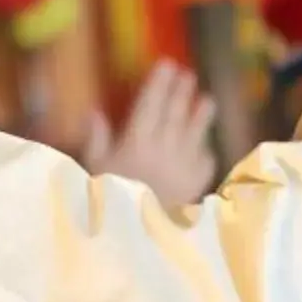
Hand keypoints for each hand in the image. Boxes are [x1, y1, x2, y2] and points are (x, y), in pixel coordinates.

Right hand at [84, 61, 218, 203]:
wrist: (141, 236)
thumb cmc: (110, 201)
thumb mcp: (93, 171)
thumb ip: (96, 141)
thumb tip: (93, 112)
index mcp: (136, 141)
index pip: (150, 104)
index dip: (159, 83)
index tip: (167, 65)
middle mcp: (164, 147)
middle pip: (175, 113)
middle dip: (181, 92)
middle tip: (188, 75)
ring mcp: (184, 165)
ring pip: (195, 133)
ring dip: (201, 115)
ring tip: (208, 100)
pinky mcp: (197, 184)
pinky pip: (204, 162)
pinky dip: (204, 151)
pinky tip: (204, 146)